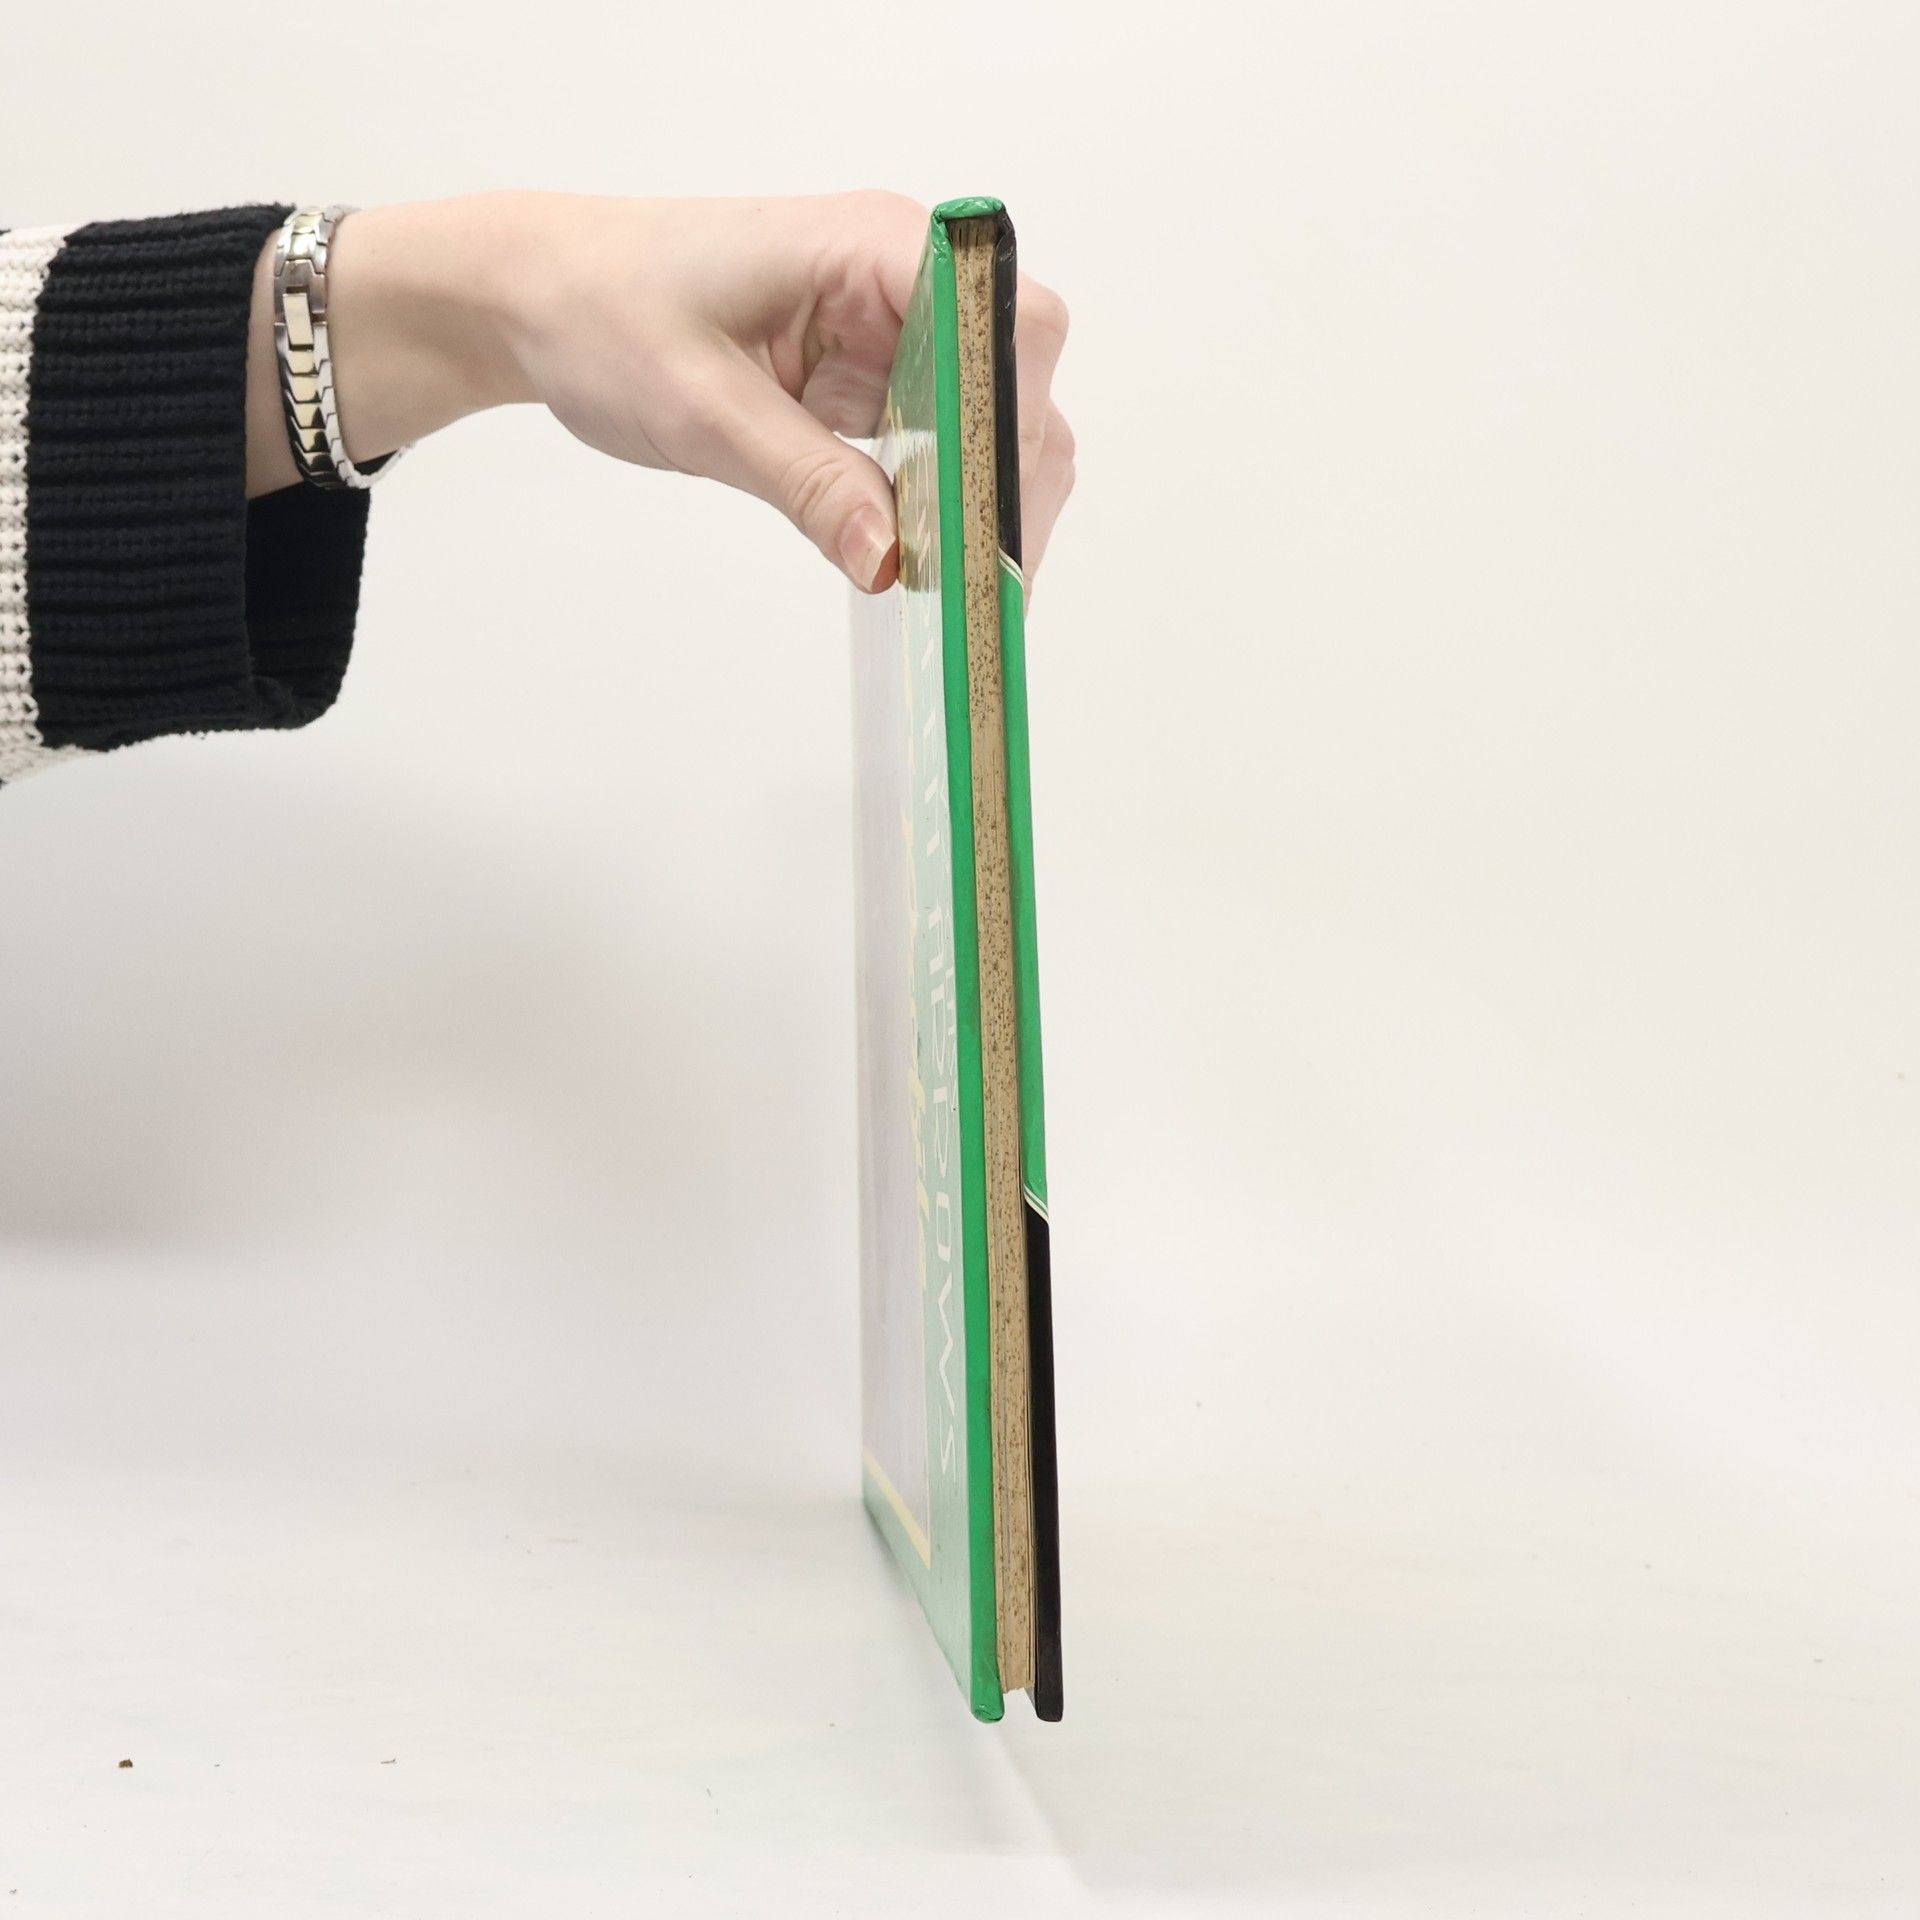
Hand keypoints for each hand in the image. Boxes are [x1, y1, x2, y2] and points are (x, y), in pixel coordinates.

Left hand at [248, 192, 1075, 592]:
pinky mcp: (872, 378)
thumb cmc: (604, 314)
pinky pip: (941, 441)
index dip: (1018, 416)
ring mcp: (892, 329)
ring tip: (970, 587)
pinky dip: (949, 503)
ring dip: (989, 498)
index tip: (995, 512)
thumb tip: (891, 562)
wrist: (540, 299)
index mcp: (870, 245)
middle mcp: (901, 277)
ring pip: (992, 415)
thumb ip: (806, 483)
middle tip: (989, 580)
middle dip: (1014, 475)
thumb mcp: (703, 410)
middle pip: (1017, 372)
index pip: (1003, 316)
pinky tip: (936, 561)